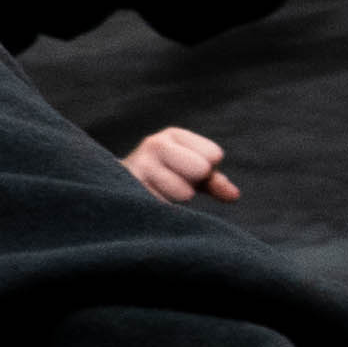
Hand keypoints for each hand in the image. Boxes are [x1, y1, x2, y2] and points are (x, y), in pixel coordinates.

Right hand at [122, 126, 240, 201]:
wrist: (113, 189)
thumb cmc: (163, 180)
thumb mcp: (192, 176)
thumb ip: (215, 182)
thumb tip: (234, 196)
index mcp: (173, 136)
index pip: (214, 155)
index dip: (208, 172)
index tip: (190, 174)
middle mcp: (154, 145)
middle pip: (201, 169)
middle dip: (195, 184)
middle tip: (175, 185)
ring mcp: (139, 166)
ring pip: (184, 192)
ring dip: (178, 200)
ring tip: (159, 193)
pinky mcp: (129, 188)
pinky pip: (164, 207)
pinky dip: (164, 210)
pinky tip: (150, 202)